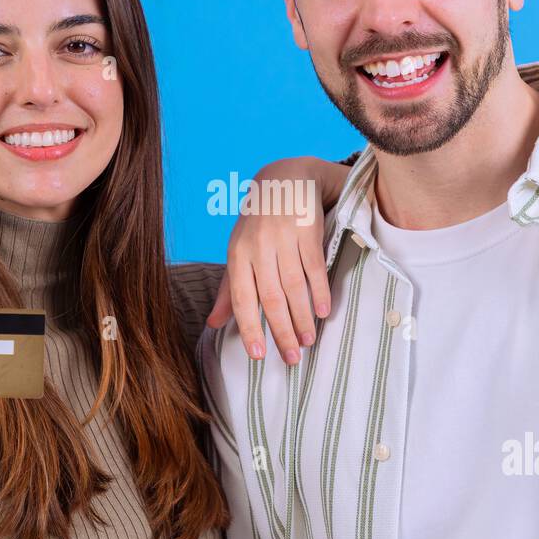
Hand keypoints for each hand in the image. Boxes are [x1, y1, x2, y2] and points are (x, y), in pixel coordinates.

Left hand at [206, 156, 348, 363]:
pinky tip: (324, 311)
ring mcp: (283, 238)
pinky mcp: (307, 231)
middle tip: (292, 358)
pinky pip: (314, 268)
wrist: (283, 179)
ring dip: (302, 317)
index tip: (258, 356)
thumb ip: (230, 289)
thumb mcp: (238, 251)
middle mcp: (258, 247)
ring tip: (308, 340)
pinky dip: (320, 291)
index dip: (250, 328)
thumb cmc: (257, 223)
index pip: (242, 298)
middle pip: (270, 298)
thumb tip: (213, 324)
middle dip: (281, 332)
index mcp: (237, 255)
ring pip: (293, 287)